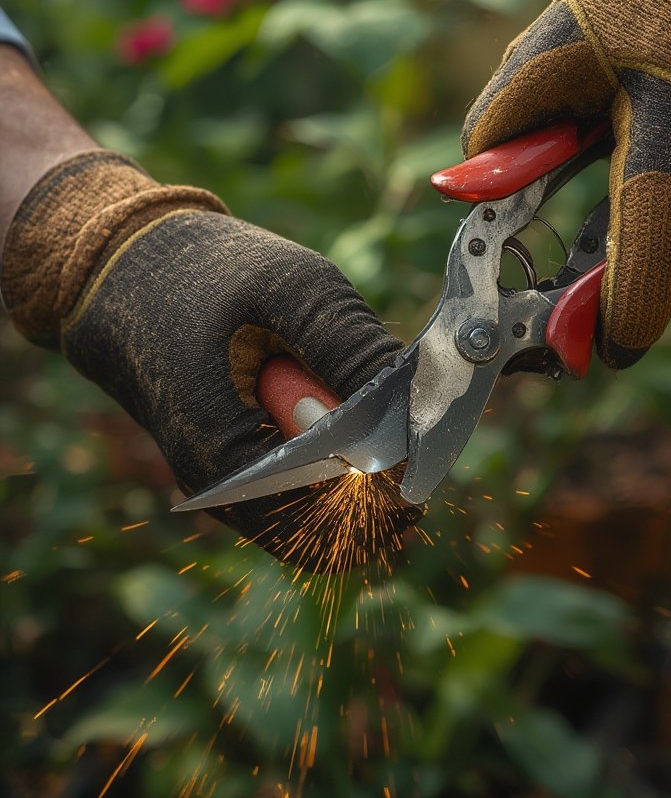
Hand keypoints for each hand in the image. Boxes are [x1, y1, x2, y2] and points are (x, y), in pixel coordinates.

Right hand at [2, 151, 411, 569]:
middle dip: (377, 490)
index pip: (325, 526)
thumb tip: (419, 406)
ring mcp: (223, 479)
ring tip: (378, 413)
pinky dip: (330, 460)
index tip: (425, 453)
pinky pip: (292, 488)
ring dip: (356, 473)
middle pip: (323, 532)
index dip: (388, 498)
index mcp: (226, 455)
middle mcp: (220, 487)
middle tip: (412, 434)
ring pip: (311, 514)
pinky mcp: (229, 462)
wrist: (118, 265)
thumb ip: (355, 349)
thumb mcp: (293, 288)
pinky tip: (345, 411)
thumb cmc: (201, 271)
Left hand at [462, 0, 670, 367]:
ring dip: (659, 275)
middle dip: (623, 307)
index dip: (605, 330)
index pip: (646, 286)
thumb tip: (458, 190)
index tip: (567, 345)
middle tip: (571, 296)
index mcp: (669, 159)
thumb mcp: (557, 48)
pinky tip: (658, 205)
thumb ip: (504, 124)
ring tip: (610, 238)